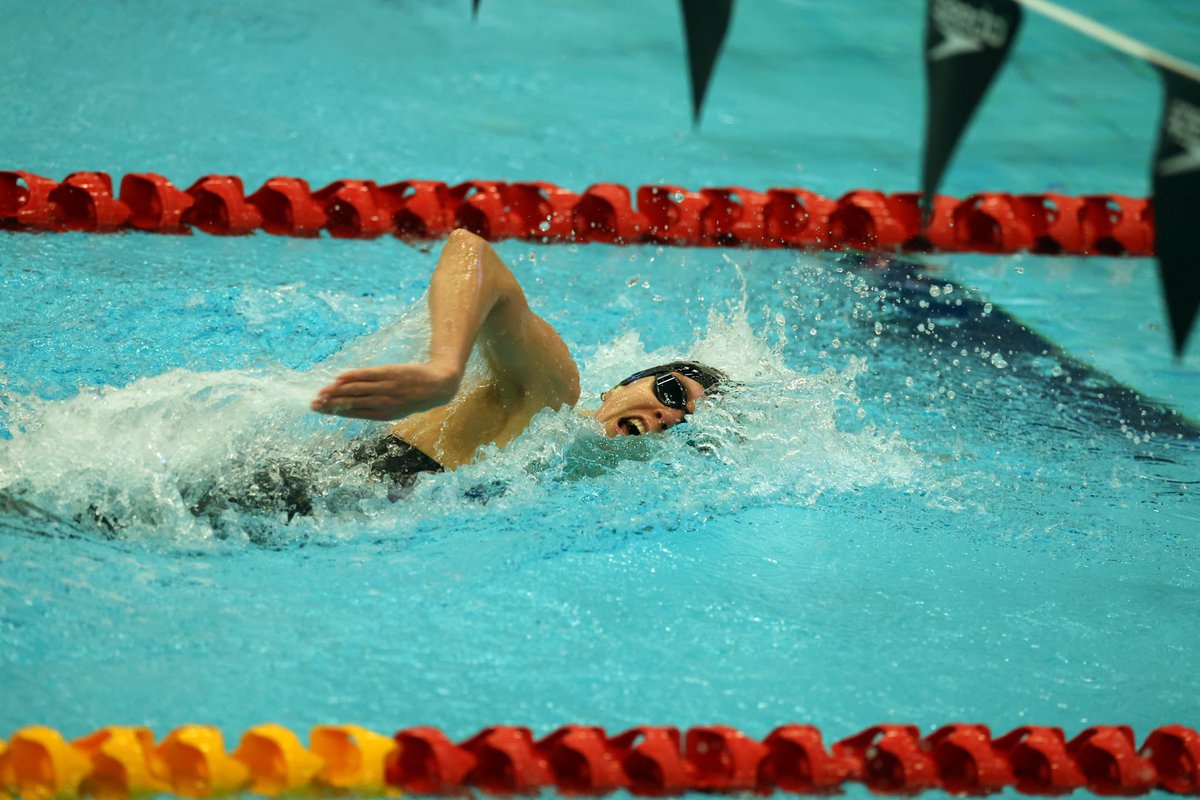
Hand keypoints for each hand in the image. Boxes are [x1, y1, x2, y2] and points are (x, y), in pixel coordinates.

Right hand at [311, 362, 460, 420]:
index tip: (319, 410)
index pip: (354, 413)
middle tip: (313, 403)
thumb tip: (353, 407)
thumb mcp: (397, 409)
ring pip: (356, 390)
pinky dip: (352, 377)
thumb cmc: (415, 398)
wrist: (438, 385)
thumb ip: (376, 408)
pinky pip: (367, 375)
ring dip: (336, 391)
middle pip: (351, 403)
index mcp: (384, 415)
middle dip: (331, 403)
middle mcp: (383, 403)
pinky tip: (339, 378)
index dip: (335, 411)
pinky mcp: (389, 373)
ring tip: (321, 392)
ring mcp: (386, 388)